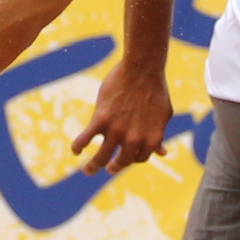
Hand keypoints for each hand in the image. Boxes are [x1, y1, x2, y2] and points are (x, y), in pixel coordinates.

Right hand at [71, 54, 176, 170]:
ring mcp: (116, 131)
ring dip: (93, 167)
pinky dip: (78, 147)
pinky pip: (85, 139)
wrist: (142, 68)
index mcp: (151, 140)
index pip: (140, 158)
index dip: (133, 157)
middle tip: (109, 169)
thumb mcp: (163, 116)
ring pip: (101, 157)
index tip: (127, 155)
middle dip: (114, 168)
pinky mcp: (100, 120)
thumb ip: (159, 136)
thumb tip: (162, 153)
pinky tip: (76, 151)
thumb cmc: (154, 90)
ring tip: (88, 171)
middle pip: (121, 162)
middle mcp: (134, 139)